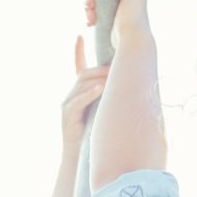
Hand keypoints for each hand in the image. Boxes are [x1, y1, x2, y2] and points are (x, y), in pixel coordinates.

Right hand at [61, 35, 108, 153]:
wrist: (78, 161)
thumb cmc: (93, 139)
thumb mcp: (101, 115)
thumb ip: (108, 101)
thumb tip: (129, 89)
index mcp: (78, 95)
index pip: (76, 68)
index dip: (78, 51)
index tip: (80, 35)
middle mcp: (70, 97)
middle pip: (84, 74)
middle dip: (101, 69)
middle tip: (118, 65)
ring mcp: (67, 106)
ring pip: (81, 84)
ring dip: (99, 79)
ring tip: (113, 76)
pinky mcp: (67, 116)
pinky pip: (78, 101)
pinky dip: (90, 94)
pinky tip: (101, 89)